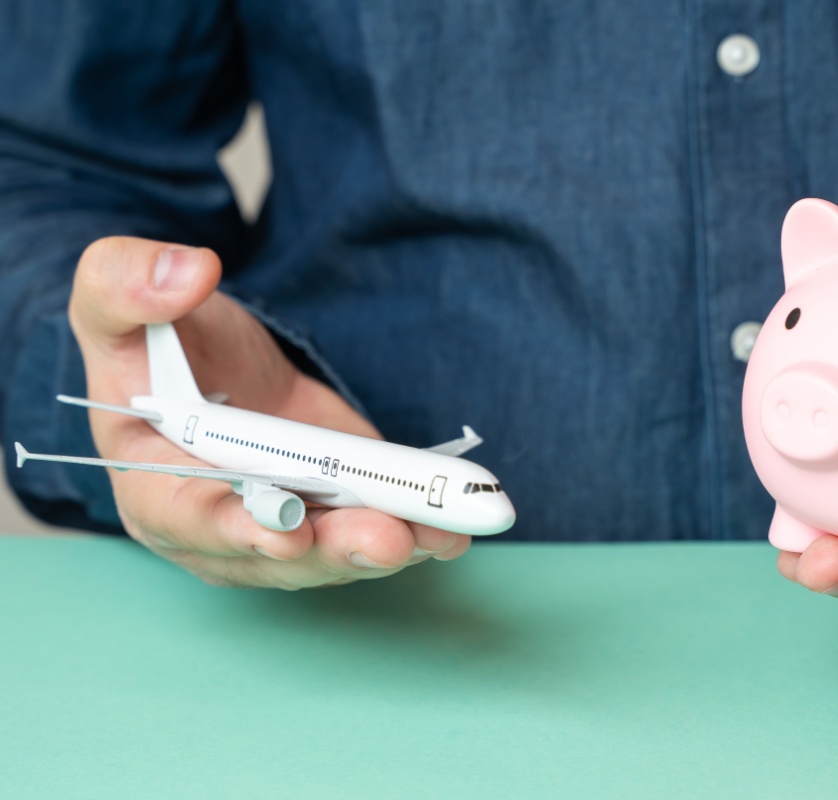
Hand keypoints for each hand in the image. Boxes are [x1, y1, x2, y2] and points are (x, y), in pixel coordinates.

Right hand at [69, 237, 469, 588]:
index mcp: (151, 482)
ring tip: (437, 535)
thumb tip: (186, 271)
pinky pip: (369, 532)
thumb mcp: (120, 302)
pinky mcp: (331, 515)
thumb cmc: (159, 345)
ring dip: (386, 546)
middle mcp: (217, 527)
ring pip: (332, 553)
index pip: (187, 516)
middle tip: (387, 538)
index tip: (285, 532)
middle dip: (333, 546)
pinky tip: (450, 532)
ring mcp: (280, 529)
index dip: (237, 528)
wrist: (216, 362)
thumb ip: (126, 284)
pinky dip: (415, 536)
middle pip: (275, 553)